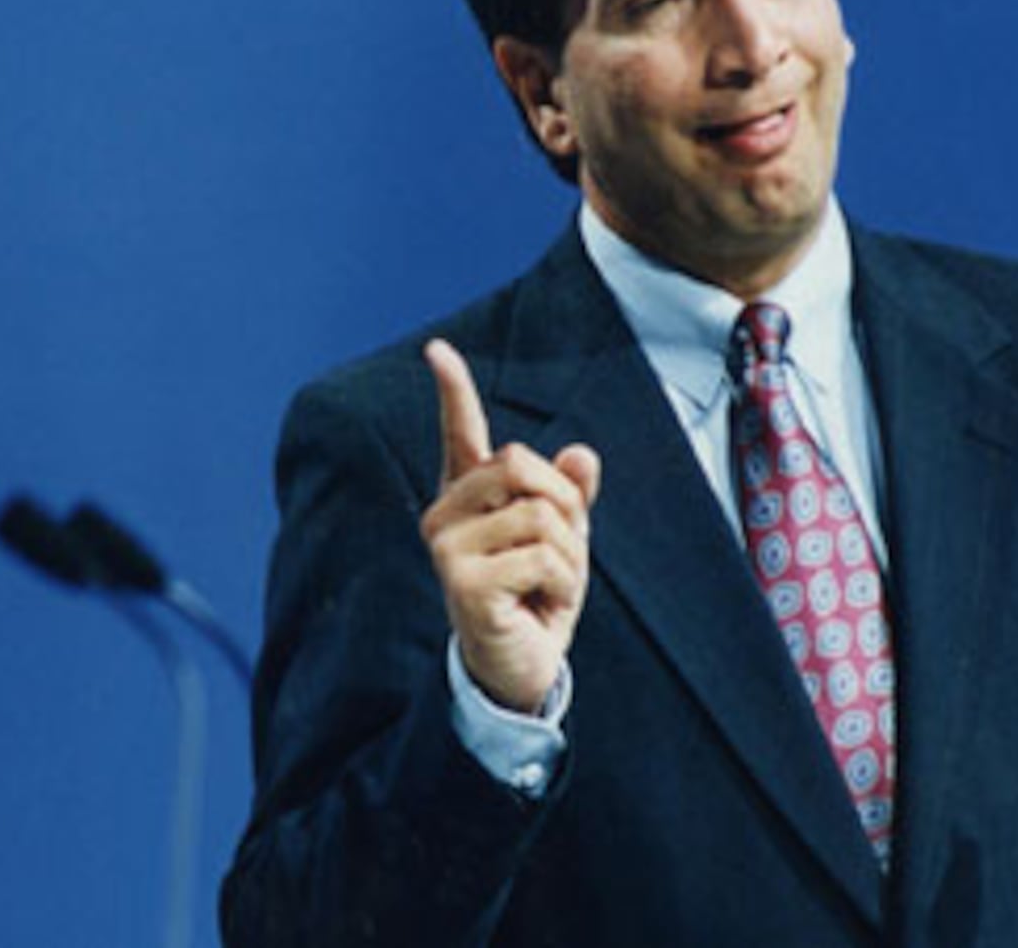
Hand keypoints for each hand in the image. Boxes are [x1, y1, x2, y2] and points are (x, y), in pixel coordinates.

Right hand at [420, 339, 600, 713]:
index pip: (460, 434)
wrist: (520, 668)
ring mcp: (446, 547)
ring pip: (539, 513)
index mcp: (467, 498)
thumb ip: (569, 495)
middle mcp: (445, 515)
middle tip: (560, 554)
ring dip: (569, 555)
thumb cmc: (535, 599)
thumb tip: (581, 455)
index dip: (452, 390)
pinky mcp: (461, 582)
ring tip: (547, 587)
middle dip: (564, 505)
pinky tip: (541, 607)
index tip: (436, 349)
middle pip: (520, 463)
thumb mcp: (564, 539)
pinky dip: (562, 584)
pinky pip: (541, 556)